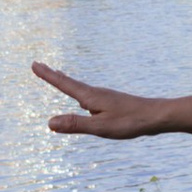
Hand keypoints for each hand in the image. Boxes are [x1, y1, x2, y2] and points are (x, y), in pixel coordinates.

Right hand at [34, 61, 162, 139]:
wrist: (157, 116)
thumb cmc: (130, 122)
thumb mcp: (100, 127)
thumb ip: (75, 124)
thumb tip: (49, 122)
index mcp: (91, 96)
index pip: (64, 84)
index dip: (47, 75)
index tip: (34, 64)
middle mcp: (95, 93)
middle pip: (69, 82)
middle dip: (52, 75)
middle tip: (38, 65)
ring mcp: (103, 97)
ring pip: (79, 88)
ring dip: (64, 81)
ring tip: (56, 76)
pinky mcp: (111, 104)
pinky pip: (87, 96)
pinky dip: (77, 91)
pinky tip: (82, 99)